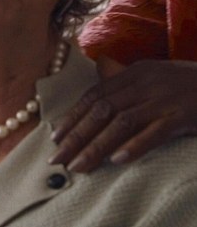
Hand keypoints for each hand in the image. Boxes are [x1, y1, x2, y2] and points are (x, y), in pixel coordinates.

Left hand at [49, 57, 196, 171]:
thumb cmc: (190, 84)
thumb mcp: (156, 75)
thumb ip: (127, 80)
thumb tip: (99, 82)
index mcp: (135, 73)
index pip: (95, 96)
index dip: (73, 117)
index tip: (56, 137)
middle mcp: (145, 83)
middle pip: (101, 111)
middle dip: (75, 136)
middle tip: (58, 159)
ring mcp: (163, 98)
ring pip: (120, 123)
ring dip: (96, 146)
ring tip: (79, 166)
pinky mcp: (182, 115)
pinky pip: (153, 132)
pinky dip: (133, 146)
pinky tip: (117, 160)